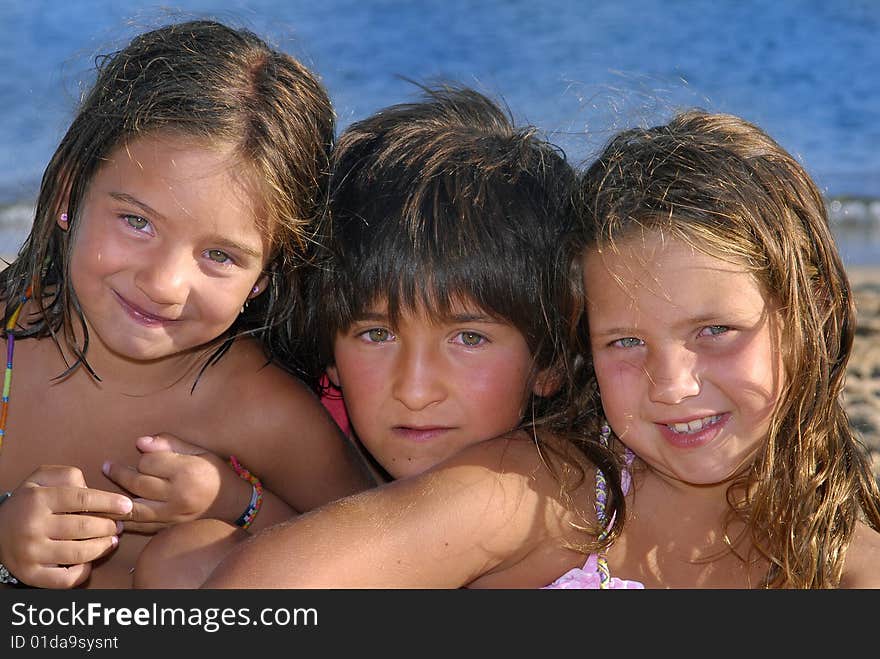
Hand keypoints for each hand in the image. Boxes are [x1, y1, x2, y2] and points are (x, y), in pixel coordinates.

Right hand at [0, 465, 130, 588]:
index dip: (109, 502)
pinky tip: (90, 562)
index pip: (82, 499)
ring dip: (103, 547)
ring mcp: (31, 553)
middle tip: (119, 525)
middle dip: (109, 526)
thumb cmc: (28, 502)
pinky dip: (83, 572)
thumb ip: (68, 475)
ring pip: (79, 554)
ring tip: (112, 540)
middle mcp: (33, 527)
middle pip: (84, 527)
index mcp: (38, 499)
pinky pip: (65, 580)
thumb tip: (91, 488)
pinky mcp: (31, 575)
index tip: (127, 505)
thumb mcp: (41, 478)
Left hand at [102, 434, 250, 532]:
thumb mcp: (199, 451)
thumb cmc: (215, 472)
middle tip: (108, 466)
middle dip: (119, 473)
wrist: (233, 502)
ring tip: (102, 490)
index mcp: (186, 471)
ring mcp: (172, 515)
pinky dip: (125, 520)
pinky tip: (115, 513)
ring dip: (115, 499)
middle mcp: (178, 494)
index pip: (149, 462)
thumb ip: (170, 444)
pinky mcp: (169, 527)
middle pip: (137, 483)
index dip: (143, 456)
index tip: (145, 454)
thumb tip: (140, 442)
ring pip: (134, 508)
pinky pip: (141, 526)